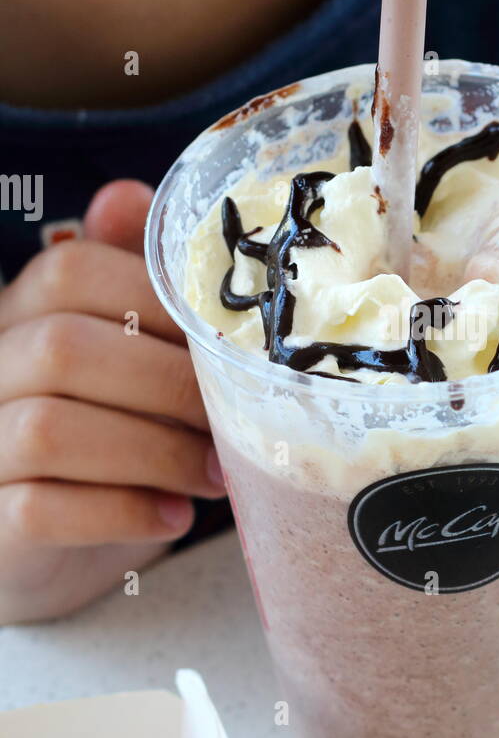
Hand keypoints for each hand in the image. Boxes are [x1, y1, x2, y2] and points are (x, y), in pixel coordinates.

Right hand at [0, 181, 225, 623]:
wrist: (54, 544)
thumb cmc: (109, 433)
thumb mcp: (128, 353)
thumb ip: (133, 280)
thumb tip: (129, 194)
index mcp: (22, 313)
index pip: (69, 273)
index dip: (155, 304)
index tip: (226, 348)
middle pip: (63, 350)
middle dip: (168, 386)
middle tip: (236, 424)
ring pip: (49, 429)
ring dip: (153, 452)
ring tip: (216, 475)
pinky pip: (38, 509)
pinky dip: (121, 512)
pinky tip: (173, 517)